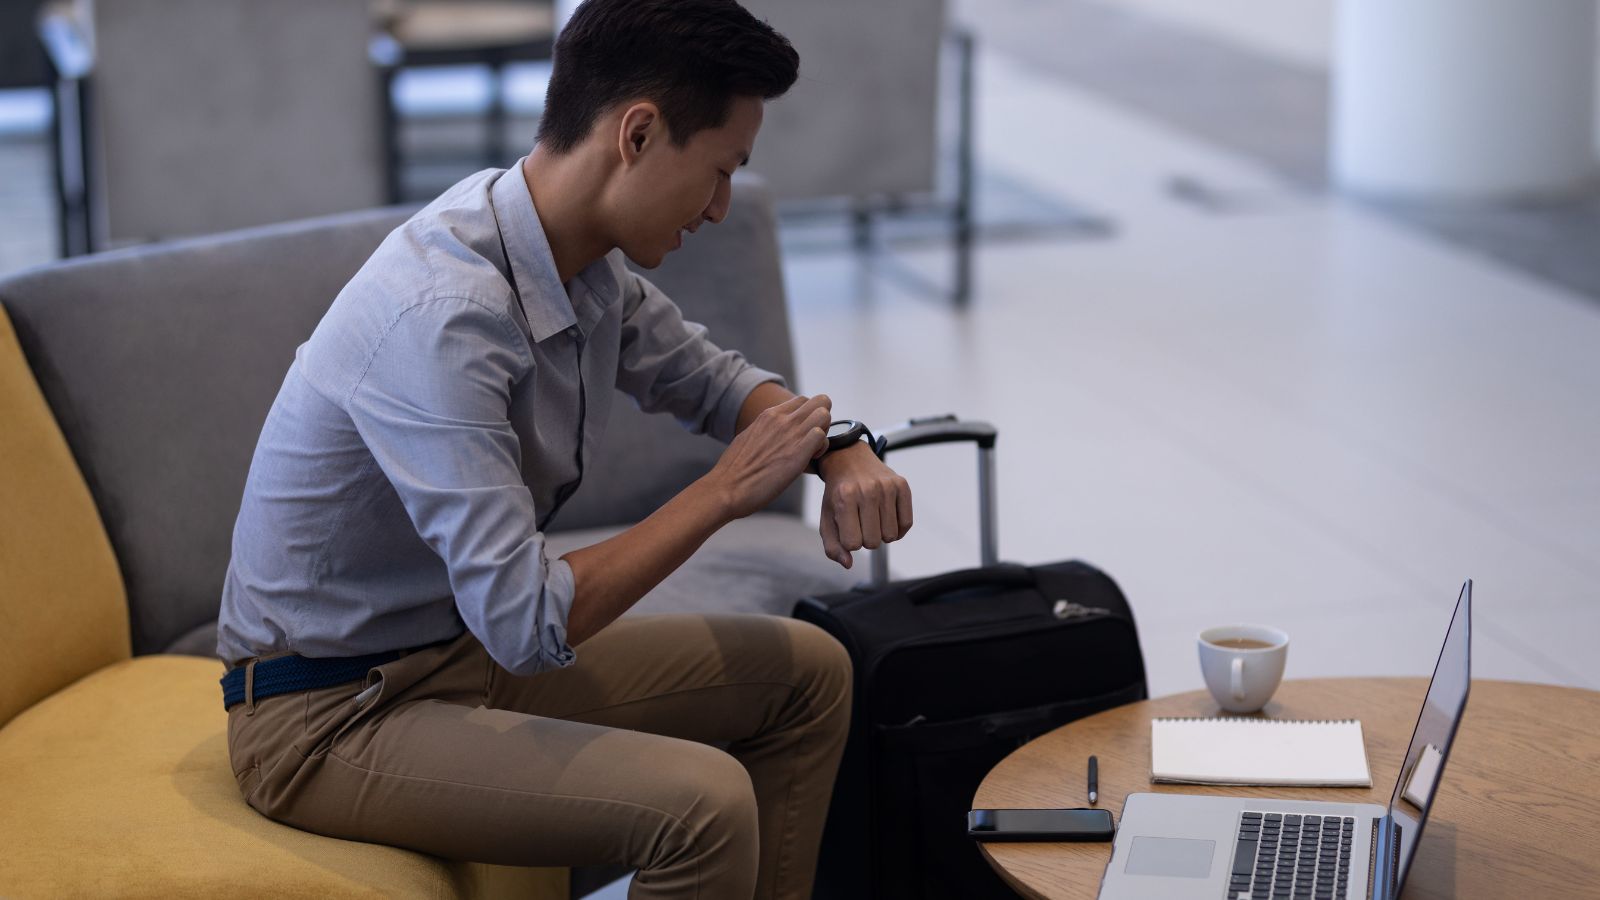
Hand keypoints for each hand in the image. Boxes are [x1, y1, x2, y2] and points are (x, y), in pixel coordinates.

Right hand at [706, 394, 831, 519]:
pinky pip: (822, 437)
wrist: (726, 488)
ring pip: (824, 414)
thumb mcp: (750, 437)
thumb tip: (773, 434)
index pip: (803, 400)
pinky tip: (812, 460)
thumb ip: (767, 431)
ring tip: (814, 450)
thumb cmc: (736, 470)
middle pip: (820, 402)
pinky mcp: (796, 454)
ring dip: (825, 431)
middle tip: (815, 440)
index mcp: (769, 415)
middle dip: (823, 419)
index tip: (804, 433)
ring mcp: (790, 435)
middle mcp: (781, 420)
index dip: (809, 415)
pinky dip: (822, 448)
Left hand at [818, 443, 912, 568]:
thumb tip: (849, 564)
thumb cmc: (837, 494)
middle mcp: (867, 490)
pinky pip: (906, 524)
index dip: (850, 541)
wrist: (849, 459)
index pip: (853, 544)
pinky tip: (887, 519)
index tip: (847, 528)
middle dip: (866, 539)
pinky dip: (898, 529)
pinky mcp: (902, 485)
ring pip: (891, 535)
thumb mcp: (827, 518)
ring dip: (881, 534)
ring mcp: (887, 486)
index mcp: (845, 498)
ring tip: (872, 519)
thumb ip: (832, 546)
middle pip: (874, 542)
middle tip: (860, 523)